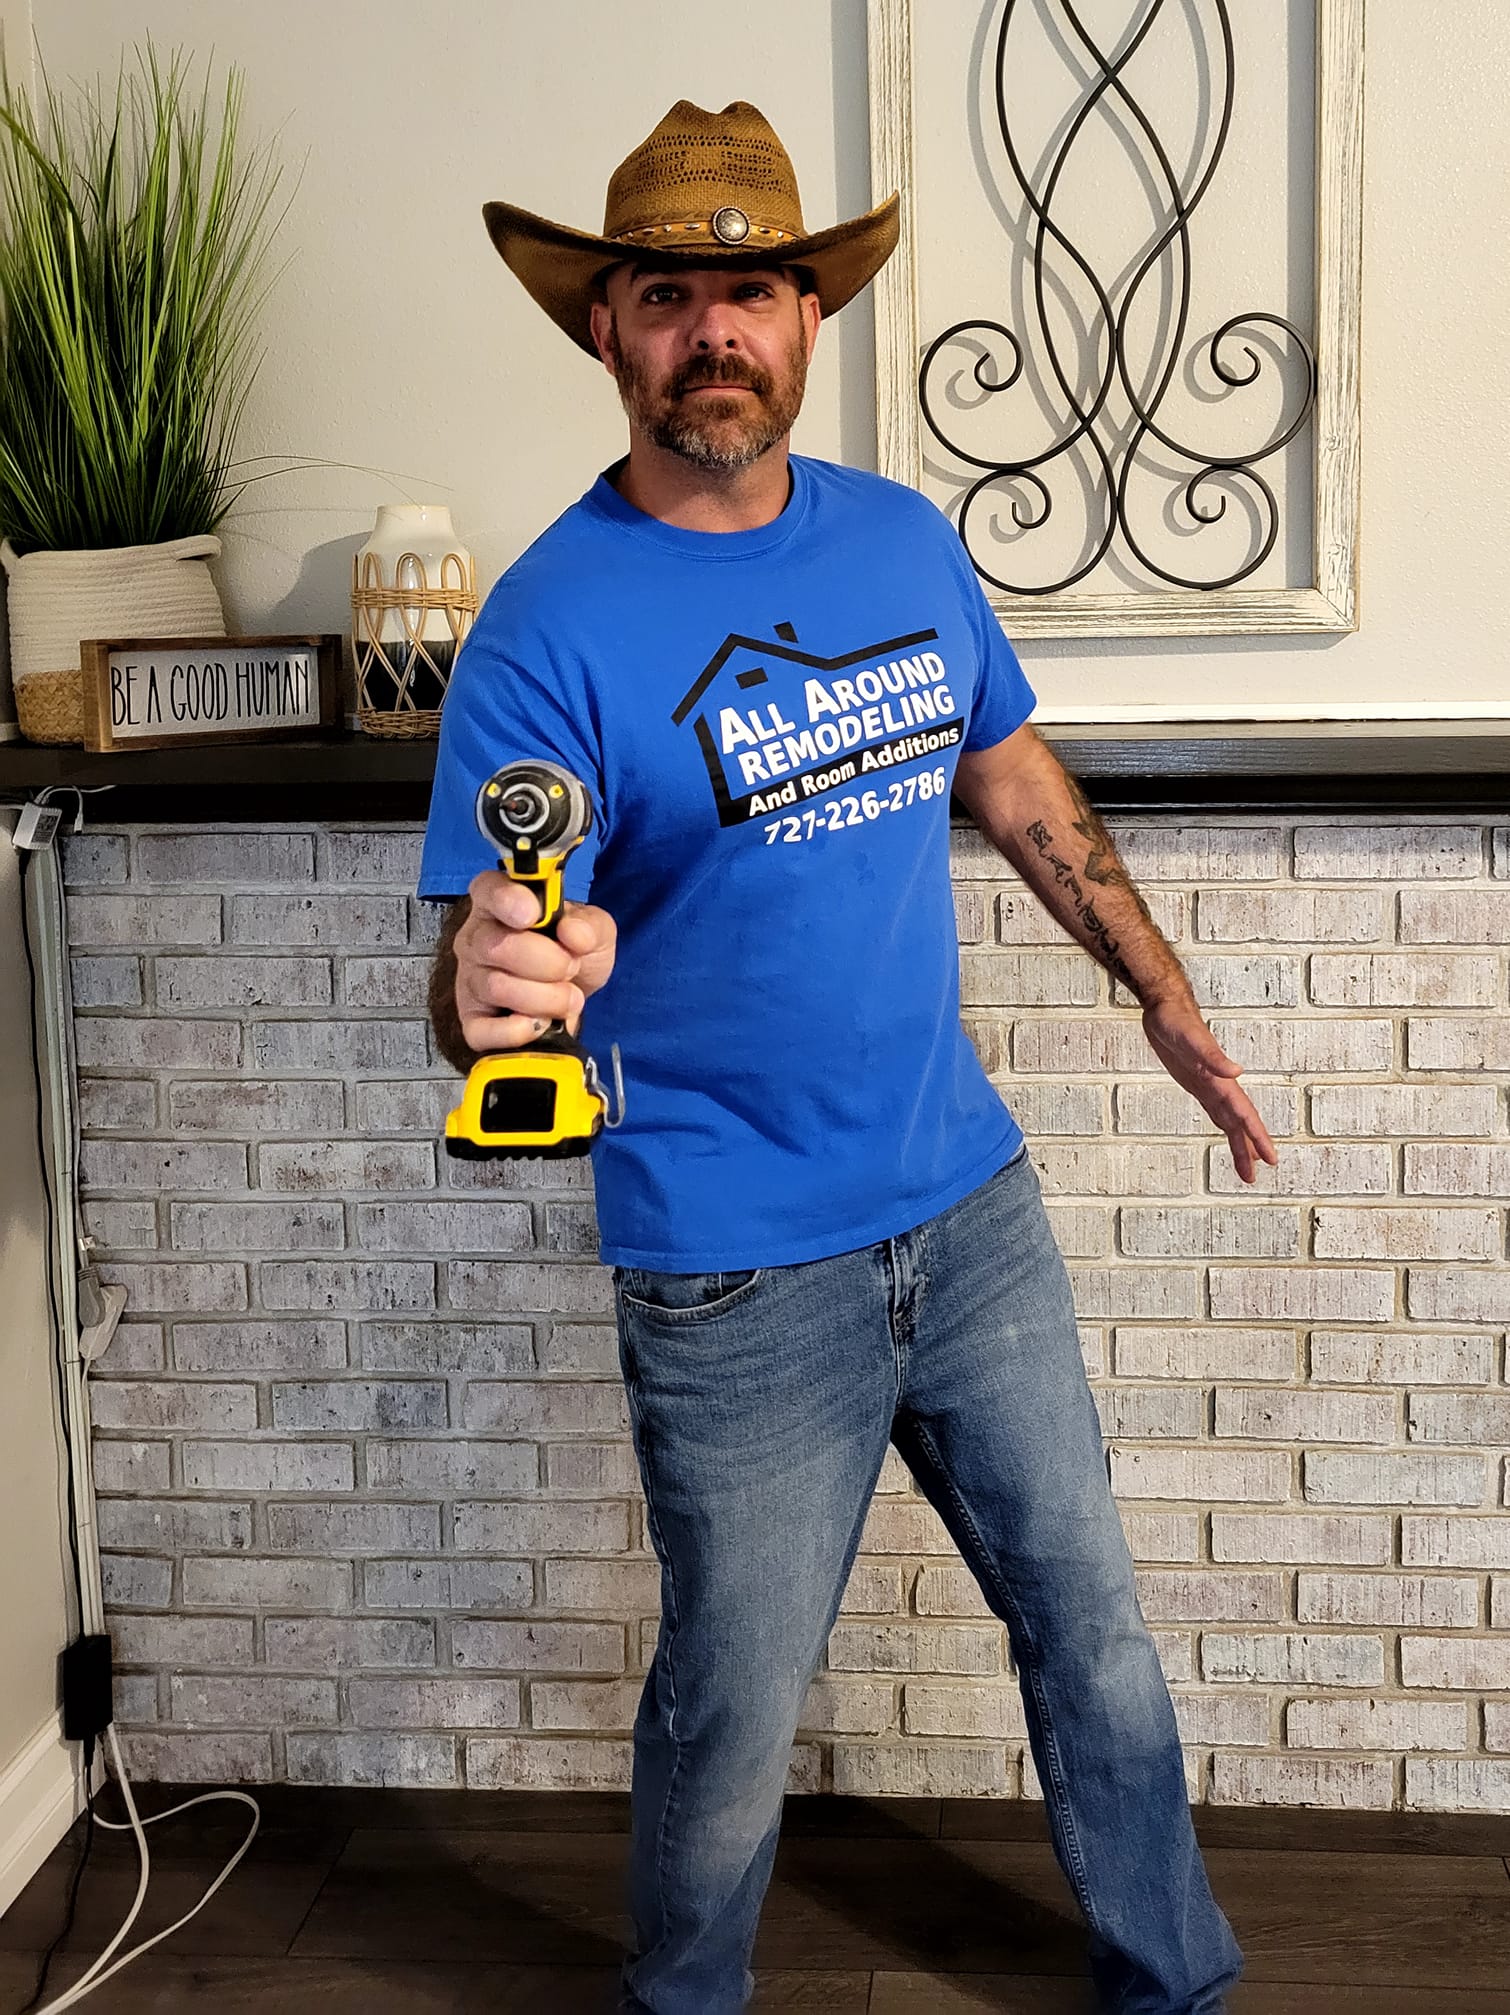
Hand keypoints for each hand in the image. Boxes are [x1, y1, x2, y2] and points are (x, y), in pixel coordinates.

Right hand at [454, 869, 616, 1053]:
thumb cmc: (574, 951)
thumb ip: (590, 925)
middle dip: (548, 963)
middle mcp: (476, 937)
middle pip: (497, 947)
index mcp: (500, 902)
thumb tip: (574, 933)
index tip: (533, 915)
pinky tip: (540, 1024)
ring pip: (496, 987)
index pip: (488, 890)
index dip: (508, 901)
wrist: (574, 990)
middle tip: (571, 968)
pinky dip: (516, 1032)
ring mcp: (470, 979)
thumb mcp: (594, 930)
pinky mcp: (472, 1019)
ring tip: (567, 997)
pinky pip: (480, 1030)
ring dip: (545, 998)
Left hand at [1141, 995, 1278, 1184]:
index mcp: (1220, 1079)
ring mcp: (1209, 1083)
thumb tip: (1237, 1072)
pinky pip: (1215, 1109)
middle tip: (1253, 1176)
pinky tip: (1228, 1131)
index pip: (1243, 1114)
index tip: (1270, 1158)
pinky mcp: (1197, 1081)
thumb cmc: (1175, 1020)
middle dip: (1247, 1149)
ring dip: (1237, 1142)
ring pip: (1228, 1119)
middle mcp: (1218, 1084)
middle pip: (1238, 1123)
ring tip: (1245, 1166)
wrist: (1165, 1006)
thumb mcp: (1190, 1038)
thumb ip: (1212, 1055)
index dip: (1256, 1137)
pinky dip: (1224, 1124)